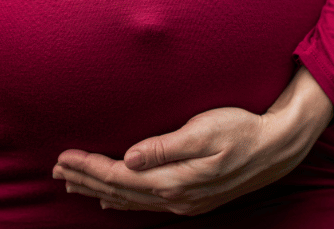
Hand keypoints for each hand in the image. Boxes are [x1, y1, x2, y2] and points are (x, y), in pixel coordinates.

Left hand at [52, 67, 333, 215]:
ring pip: (130, 201)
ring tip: (72, 183)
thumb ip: (165, 147)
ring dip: (99, 190)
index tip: (63, 156)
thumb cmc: (242, 130)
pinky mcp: (192, 198)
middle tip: (56, 169)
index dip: (88, 168)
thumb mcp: (204, 131)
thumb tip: (129, 158)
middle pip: (119, 191)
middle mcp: (176, 197)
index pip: (119, 177)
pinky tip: (111, 198)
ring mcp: (184, 201)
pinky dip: (123, 200)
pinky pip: (146, 204)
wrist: (277, 147)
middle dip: (85, 179)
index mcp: (174, 180)